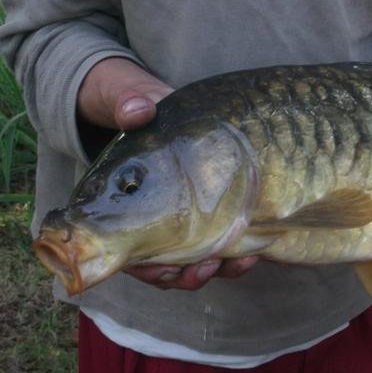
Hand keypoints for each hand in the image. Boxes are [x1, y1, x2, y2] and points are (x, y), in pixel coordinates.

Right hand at [77, 57, 258, 287]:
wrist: (160, 99)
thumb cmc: (134, 103)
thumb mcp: (129, 97)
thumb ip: (129, 103)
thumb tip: (136, 110)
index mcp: (117, 200)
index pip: (121, 248)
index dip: (144, 267)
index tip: (166, 267)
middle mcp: (144, 217)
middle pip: (157, 266)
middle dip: (182, 274)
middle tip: (205, 268)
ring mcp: (176, 218)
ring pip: (189, 262)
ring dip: (213, 268)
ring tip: (239, 261)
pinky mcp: (208, 213)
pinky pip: (217, 246)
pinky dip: (232, 255)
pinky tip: (254, 249)